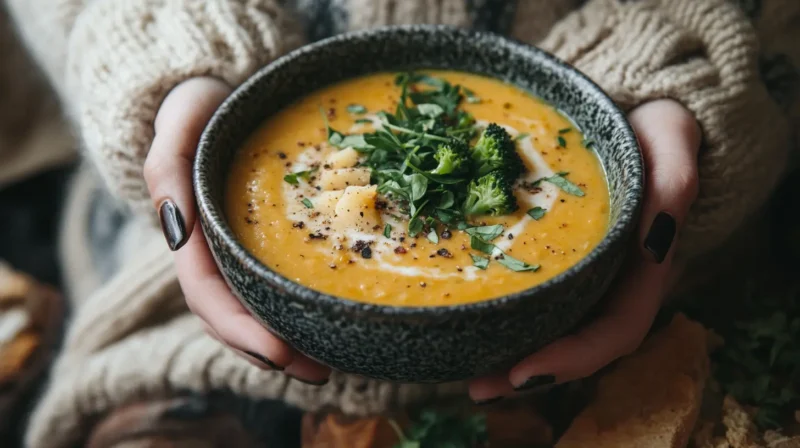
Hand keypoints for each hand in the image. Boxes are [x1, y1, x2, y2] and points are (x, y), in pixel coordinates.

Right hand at [143, 77, 330, 384]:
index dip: (240, 329)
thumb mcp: (179, 121)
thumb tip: (177, 231)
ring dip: (289, 344)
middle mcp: (213, 250)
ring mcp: (238, 250)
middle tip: (320, 373)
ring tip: (331, 367)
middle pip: (234, 317)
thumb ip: (167, 169)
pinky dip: (299, 312)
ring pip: (255, 311)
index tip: (280, 353)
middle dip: (272, 352)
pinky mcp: (266, 242)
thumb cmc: (199, 104)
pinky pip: (277, 285)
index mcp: (190, 233)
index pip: (208, 296)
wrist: (222, 90)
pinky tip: (333, 325)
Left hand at [468, 99, 701, 401]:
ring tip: (464, 374)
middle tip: (477, 386)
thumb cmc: (653, 129)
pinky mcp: (552, 259)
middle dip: (529, 372)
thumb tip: (652, 243)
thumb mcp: (672, 138)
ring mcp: (582, 274)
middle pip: (575, 343)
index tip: (527, 369)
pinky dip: (500, 317)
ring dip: (508, 356)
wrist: (631, 117)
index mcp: (643, 267)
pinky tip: (462, 320)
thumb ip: (675, 182)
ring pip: (549, 328)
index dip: (574, 357)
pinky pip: (530, 297)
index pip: (616, 330)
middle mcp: (611, 281)